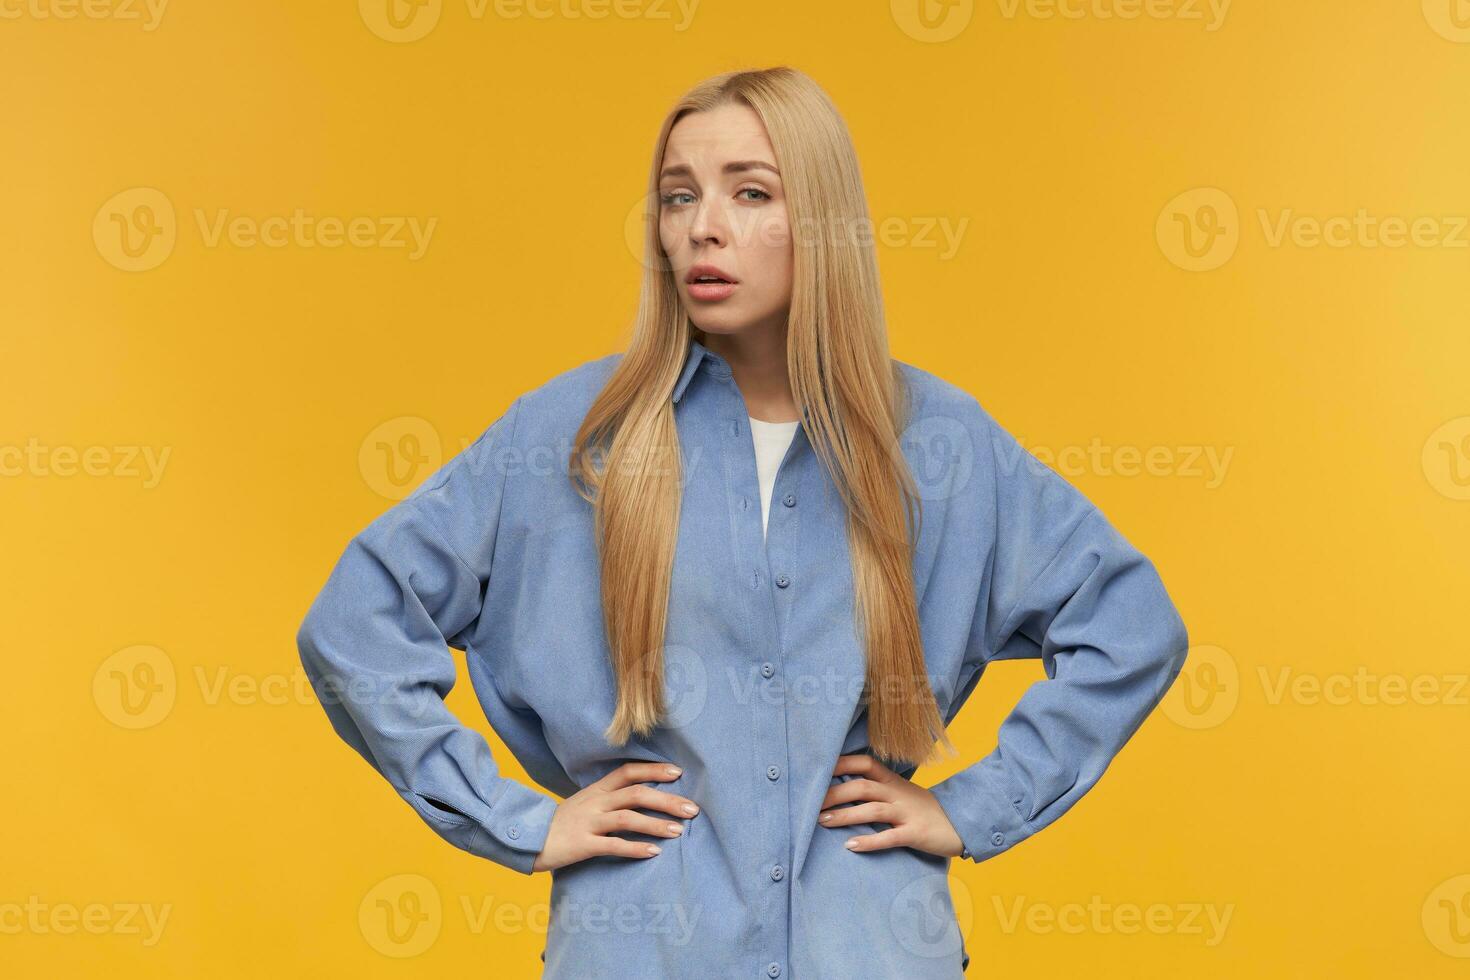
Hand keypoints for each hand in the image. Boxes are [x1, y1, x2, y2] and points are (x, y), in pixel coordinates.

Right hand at [531, 762, 699, 872]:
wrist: (527, 840)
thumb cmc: (560, 824)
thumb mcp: (584, 804)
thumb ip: (608, 798)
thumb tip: (640, 796)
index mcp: (596, 790)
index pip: (628, 771)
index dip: (653, 770)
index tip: (678, 773)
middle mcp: (595, 802)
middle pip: (636, 794)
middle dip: (667, 800)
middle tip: (693, 809)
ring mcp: (588, 822)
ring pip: (627, 818)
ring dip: (656, 824)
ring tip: (679, 831)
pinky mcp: (582, 844)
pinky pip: (612, 845)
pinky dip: (635, 848)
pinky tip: (653, 853)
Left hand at [818, 754, 964, 858]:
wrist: (960, 825)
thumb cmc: (923, 810)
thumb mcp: (901, 794)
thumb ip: (877, 790)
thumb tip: (840, 790)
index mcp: (893, 781)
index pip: (864, 764)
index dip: (841, 764)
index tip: (817, 770)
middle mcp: (898, 794)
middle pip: (862, 786)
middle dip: (834, 793)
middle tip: (810, 804)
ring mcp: (907, 813)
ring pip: (872, 810)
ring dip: (845, 815)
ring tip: (823, 821)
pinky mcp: (915, 834)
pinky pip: (890, 836)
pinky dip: (869, 841)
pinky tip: (850, 846)